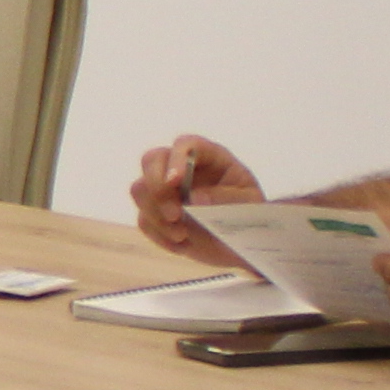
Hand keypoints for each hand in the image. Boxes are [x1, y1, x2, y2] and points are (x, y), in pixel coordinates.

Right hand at [131, 135, 264, 264]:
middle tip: (175, 215)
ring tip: (182, 235)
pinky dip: (160, 235)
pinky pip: (144, 220)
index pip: (186, 145)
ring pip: (140, 189)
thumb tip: (195, 198)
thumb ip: (226, 199)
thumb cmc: (249, 215)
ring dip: (156, 215)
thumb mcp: (249, 205)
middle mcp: (182, 168)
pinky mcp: (155, 213)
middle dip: (157, 187)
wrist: (241, 244)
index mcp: (209, 157)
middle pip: (152, 160)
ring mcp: (165, 190)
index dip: (177, 159)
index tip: (175, 181)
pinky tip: (182, 244)